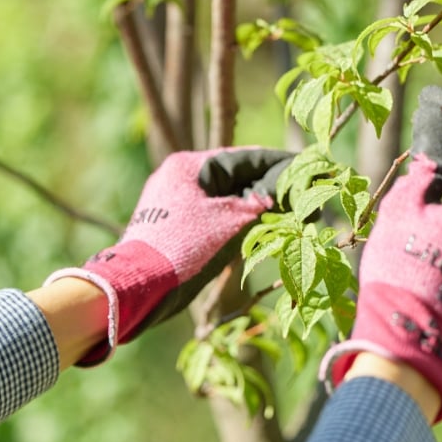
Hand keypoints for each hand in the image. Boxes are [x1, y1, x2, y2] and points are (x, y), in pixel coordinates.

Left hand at [47, 147, 291, 364]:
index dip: (275, 163)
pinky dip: (234, 223)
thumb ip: (255, 205)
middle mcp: (177, 178)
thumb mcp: (226, 222)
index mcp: (187, 166)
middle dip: (265, 188)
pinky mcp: (172, 226)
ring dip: (250, 208)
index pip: (242, 157)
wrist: (138, 284)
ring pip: (223, 199)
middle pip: (233, 178)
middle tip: (298, 196)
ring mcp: (173, 203)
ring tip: (284, 213)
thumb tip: (276, 198)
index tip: (302, 165)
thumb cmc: (180, 247)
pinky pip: (212, 217)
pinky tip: (255, 231)